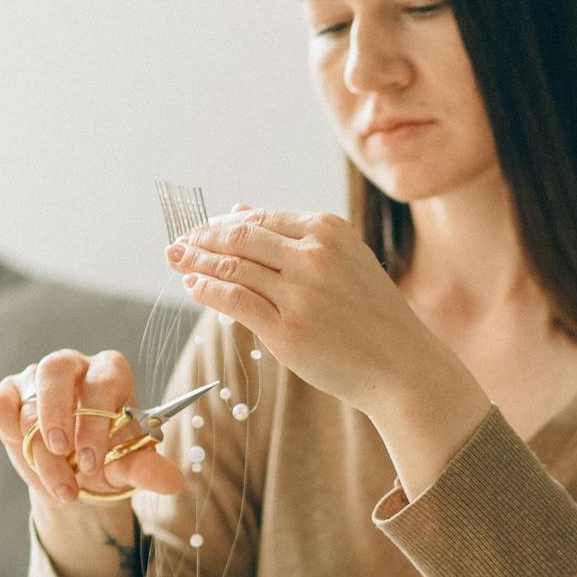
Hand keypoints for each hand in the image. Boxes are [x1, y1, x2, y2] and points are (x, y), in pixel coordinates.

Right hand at [0, 349, 186, 508]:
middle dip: (56, 415)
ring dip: (39, 450)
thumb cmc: (106, 459)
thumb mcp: (126, 467)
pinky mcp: (8, 394)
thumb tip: (174, 483)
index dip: (95, 421)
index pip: (102, 381)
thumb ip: (146, 469)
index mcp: (110, 373)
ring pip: (29, 402)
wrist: (75, 477)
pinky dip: (8, 430)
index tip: (93, 462)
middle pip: (55, 370)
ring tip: (59, 485)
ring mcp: (36, 378)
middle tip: (62, 454)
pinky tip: (26, 452)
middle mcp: (73, 367)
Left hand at [166, 207, 446, 416]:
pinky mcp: (287, 330)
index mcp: (328, 231)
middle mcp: (313, 256)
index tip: (201, 229)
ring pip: (233, 267)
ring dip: (197, 261)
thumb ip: (291, 237)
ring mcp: (300, 293)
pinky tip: (193, 285)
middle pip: (240, 237)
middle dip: (202, 237)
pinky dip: (207, 290)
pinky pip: (234, 301)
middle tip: (177, 242)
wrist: (400, 365)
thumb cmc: (368, 315)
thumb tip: (237, 211)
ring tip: (175, 259)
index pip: (260, 219)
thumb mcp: (341, 261)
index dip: (223, 223)